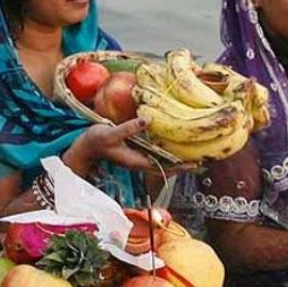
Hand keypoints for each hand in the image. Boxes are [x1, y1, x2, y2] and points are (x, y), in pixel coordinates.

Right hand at [62, 120, 193, 179]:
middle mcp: (140, 161)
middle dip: (184, 163)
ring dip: (177, 156)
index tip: (196, 164)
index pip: (164, 167)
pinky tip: (174, 141)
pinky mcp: (136, 149)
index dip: (180, 166)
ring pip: (163, 160)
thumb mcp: (111, 133)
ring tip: (194, 150)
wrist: (84, 146)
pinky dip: (167, 148)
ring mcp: (138, 156)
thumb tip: (147, 119)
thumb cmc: (96, 141)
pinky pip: (156, 152)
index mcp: (137, 160)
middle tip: (203, 157)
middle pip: (167, 166)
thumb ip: (128, 128)